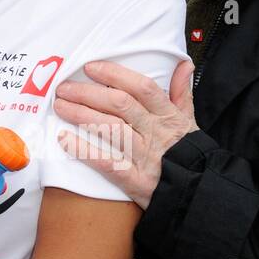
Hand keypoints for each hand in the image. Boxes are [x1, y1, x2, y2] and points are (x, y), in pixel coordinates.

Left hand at [52, 58, 196, 209]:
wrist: (199, 194)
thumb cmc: (190, 154)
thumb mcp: (189, 122)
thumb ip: (182, 93)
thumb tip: (183, 64)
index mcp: (168, 116)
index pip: (142, 88)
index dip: (115, 74)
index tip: (90, 67)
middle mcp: (156, 133)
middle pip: (120, 105)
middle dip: (88, 93)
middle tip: (64, 88)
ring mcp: (146, 158)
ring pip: (111, 130)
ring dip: (81, 115)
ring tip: (60, 106)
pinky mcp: (136, 181)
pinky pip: (107, 164)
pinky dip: (84, 150)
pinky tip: (64, 138)